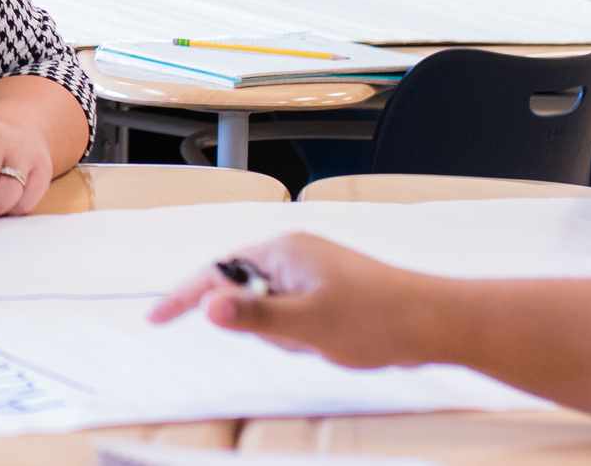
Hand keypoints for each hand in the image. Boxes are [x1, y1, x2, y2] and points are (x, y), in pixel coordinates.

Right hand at [147, 233, 446, 368]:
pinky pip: (290, 312)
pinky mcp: (325, 287)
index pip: (216, 271)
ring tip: (321, 340)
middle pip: (242, 290)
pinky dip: (300, 333)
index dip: (184, 297)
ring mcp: (310, 269)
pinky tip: (331, 340)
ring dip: (284, 333)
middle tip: (296, 340)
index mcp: (282, 250)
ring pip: (268, 307)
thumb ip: (254, 316)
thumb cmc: (377, 318)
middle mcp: (292, 252)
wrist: (433, 322)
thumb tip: (208, 306)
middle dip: (260, 324)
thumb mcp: (306, 325)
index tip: (157, 318)